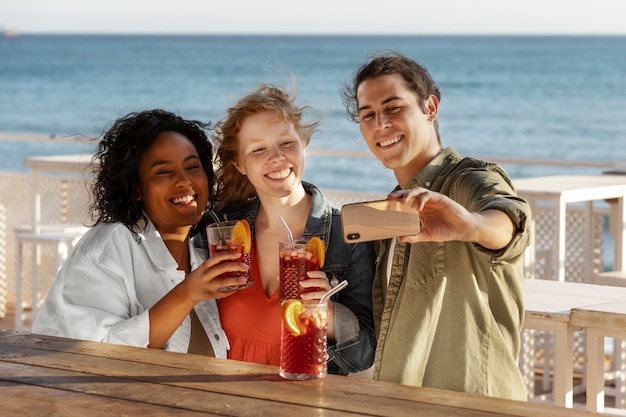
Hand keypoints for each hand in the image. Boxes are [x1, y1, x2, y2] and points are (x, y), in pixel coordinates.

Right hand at [184, 251, 248, 301]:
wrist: (187, 291)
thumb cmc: (197, 277)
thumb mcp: (203, 267)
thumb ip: (214, 264)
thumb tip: (231, 258)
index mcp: (204, 266)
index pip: (217, 257)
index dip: (228, 254)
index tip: (238, 254)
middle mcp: (206, 275)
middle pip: (223, 268)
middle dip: (236, 266)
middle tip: (245, 266)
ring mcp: (208, 285)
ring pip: (224, 282)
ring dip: (236, 280)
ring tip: (244, 279)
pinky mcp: (211, 295)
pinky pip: (223, 292)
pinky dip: (231, 290)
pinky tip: (236, 288)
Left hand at [300, 270, 335, 340]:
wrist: (321, 307)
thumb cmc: (311, 294)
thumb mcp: (304, 287)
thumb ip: (293, 282)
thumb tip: (278, 277)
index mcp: (321, 281)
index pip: (322, 275)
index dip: (316, 273)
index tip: (308, 273)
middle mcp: (325, 288)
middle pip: (322, 282)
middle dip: (312, 282)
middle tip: (302, 283)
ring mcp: (326, 296)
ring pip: (322, 294)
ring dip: (312, 294)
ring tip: (303, 296)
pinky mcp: (324, 305)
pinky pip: (320, 304)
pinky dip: (313, 304)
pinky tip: (306, 305)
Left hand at [388, 188, 514, 248]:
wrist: (463, 229)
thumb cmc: (445, 231)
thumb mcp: (427, 235)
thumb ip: (414, 236)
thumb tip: (399, 239)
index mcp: (418, 210)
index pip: (404, 204)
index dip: (394, 203)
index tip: (383, 205)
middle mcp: (423, 203)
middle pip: (407, 195)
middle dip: (398, 195)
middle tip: (388, 199)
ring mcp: (431, 199)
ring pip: (416, 191)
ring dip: (408, 195)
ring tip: (402, 201)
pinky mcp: (439, 198)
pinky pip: (428, 195)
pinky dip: (421, 199)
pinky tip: (418, 207)